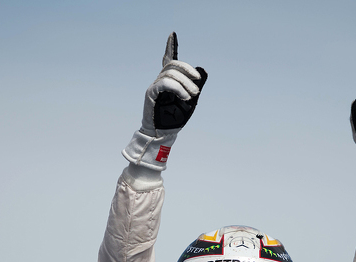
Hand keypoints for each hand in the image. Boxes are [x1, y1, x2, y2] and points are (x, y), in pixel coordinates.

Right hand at [123, 33, 206, 171]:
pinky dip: (178, 88)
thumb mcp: (191, 101)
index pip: (168, 60)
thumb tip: (203, 72)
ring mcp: (155, 86)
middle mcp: (160, 80)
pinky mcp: (151, 93)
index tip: (173, 34)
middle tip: (197, 89)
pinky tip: (185, 97)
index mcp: (169, 81)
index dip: (170, 46)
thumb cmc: (174, 119)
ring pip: (171, 73)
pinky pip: (165, 83)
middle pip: (173, 65)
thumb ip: (196, 87)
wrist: (163, 134)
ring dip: (186, 84)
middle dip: (188, 72)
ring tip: (193, 96)